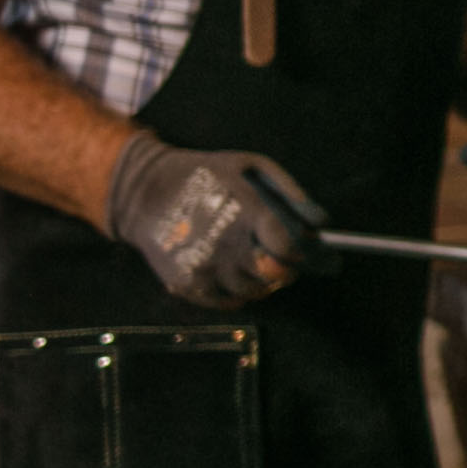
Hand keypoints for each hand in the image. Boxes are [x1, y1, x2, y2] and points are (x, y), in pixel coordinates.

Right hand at [105, 133, 327, 306]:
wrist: (144, 191)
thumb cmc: (205, 174)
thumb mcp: (250, 165)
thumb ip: (290, 192)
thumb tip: (322, 223)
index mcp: (243, 211)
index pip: (287, 247)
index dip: (306, 254)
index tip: (314, 253)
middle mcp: (225, 244)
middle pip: (275, 274)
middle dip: (289, 270)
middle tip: (290, 263)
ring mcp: (205, 268)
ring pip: (255, 291)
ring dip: (265, 281)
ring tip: (259, 261)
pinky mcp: (189, 285)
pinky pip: (230, 302)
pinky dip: (240, 292)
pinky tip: (238, 272)